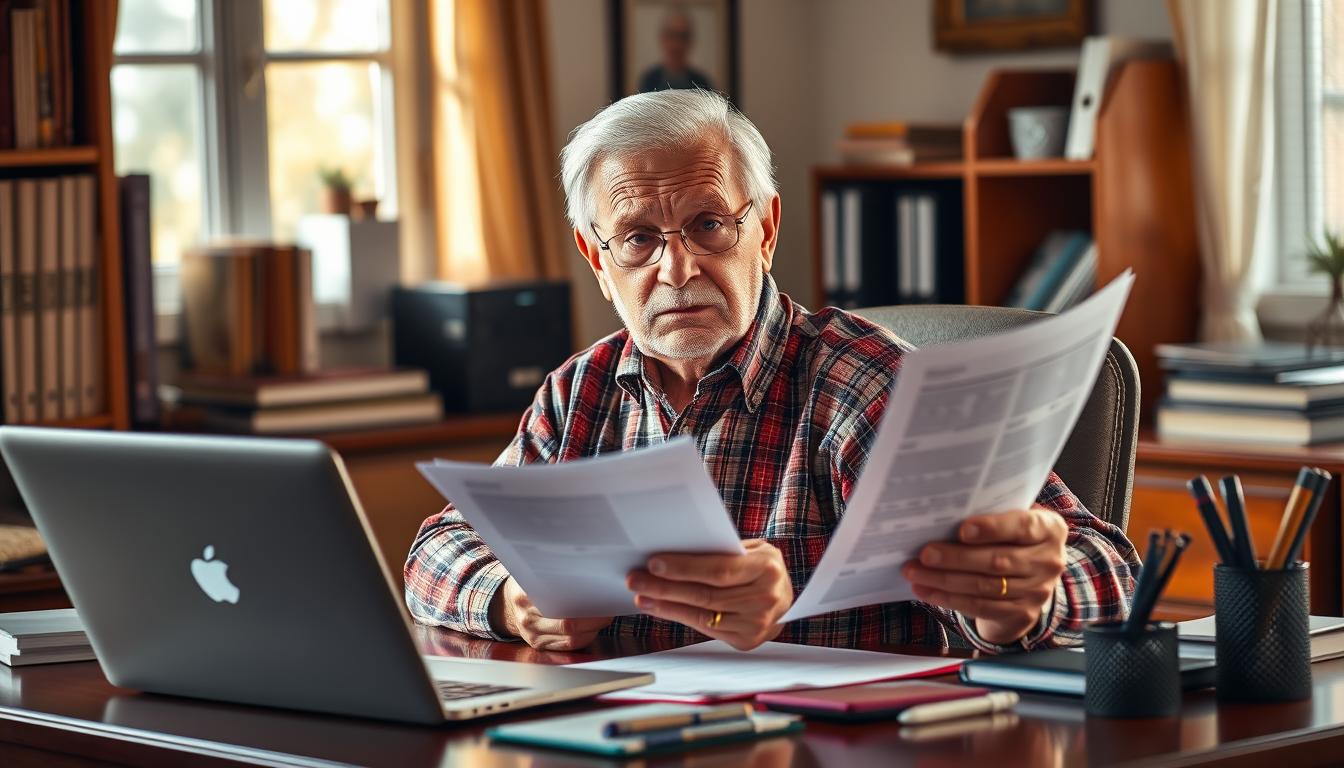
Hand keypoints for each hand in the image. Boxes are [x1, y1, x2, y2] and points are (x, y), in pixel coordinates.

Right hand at [491, 577, 611, 650]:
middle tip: (609, 609)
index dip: (582, 602)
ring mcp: (532, 635)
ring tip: (605, 618)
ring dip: (592, 630)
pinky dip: (584, 638)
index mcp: (525, 595)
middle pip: (567, 624)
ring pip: (570, 638)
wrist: (506, 604)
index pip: (558, 602)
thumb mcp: (532, 573)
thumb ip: (552, 574)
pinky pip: (567, 646)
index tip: (600, 595)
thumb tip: (587, 570)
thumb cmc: (528, 585)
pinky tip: (593, 629)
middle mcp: (527, 618)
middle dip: (594, 619)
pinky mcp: (539, 645)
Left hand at [627, 539, 793, 650]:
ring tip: (641, 595)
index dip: (685, 568)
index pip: (719, 569)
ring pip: (702, 614)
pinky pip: (705, 629)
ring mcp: (757, 624)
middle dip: (665, 587)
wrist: (785, 600)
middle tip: (636, 579)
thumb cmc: (760, 569)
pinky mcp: (746, 641)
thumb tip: (675, 552)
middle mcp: (765, 598)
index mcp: (767, 568)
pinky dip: (679, 617)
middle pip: (706, 594)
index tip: (654, 562)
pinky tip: (660, 608)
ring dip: (666, 605)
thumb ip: (723, 551)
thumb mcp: (751, 551)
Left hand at [903, 507, 1067, 644]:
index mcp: (1049, 529)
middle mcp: (1049, 560)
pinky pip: (980, 607)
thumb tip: (943, 512)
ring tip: (915, 572)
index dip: (992, 529)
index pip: (1022, 527)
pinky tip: (926, 591)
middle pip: (997, 561)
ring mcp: (1038, 591)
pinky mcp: (1022, 613)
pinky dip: (949, 599)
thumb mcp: (1013, 521)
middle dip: (955, 558)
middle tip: (924, 554)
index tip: (962, 530)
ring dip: (944, 580)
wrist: (1031, 580)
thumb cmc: (1012, 539)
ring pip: (984, 586)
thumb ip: (992, 514)